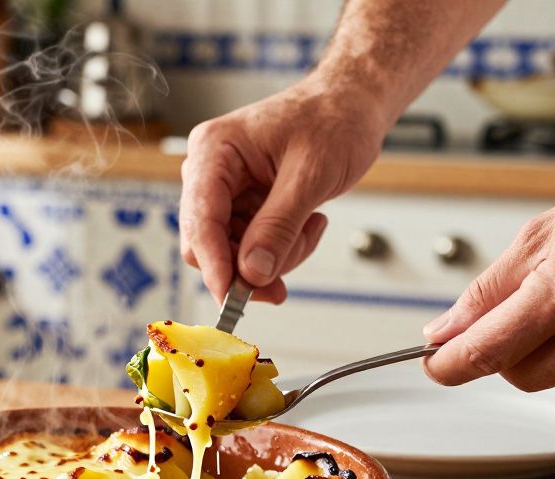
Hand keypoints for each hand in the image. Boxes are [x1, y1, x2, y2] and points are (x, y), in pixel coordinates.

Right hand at [179, 78, 390, 302]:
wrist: (353, 104)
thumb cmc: (333, 120)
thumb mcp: (311, 175)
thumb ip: (278, 226)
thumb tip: (251, 273)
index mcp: (214, 151)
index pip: (200, 219)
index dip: (214, 263)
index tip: (231, 299)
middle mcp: (209, 172)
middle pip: (207, 243)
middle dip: (247, 266)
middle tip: (281, 285)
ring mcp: (225, 191)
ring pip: (232, 253)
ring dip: (275, 256)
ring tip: (311, 227)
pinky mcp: (243, 205)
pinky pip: (251, 248)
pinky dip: (282, 248)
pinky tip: (309, 222)